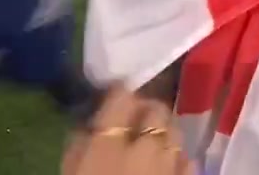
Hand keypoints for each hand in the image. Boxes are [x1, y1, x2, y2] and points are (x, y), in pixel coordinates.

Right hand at [62, 88, 192, 174]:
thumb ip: (77, 147)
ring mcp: (169, 164)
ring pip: (174, 130)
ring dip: (164, 131)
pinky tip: (167, 165)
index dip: (119, 92)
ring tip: (152, 141)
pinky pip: (188, 160)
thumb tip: (85, 124)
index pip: (121, 96)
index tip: (114, 94)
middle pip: (155, 108)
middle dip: (147, 109)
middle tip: (135, 118)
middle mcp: (144, 147)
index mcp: (109, 144)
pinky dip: (178, 158)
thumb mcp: (70, 173)